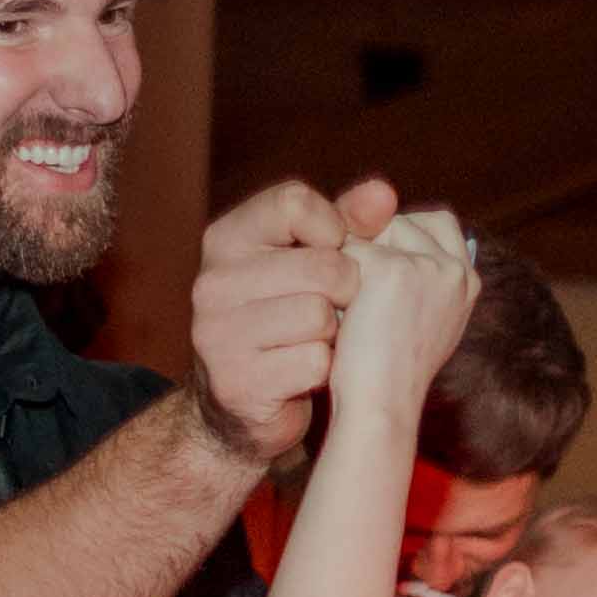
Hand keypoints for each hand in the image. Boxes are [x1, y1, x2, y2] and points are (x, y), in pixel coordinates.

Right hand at [182, 178, 385, 468]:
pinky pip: (315, 362)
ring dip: (334, 335)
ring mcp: (217, 334)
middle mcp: (211, 282)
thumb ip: (346, 223)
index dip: (333, 227)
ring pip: (320, 316)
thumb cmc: (287, 316)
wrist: (242, 403)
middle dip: (345, 290)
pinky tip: (304, 372)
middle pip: (323, 265)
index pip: (294, 203)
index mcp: (225, 240)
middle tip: (331, 308)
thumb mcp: (309, 260)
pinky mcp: (236, 382)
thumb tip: (384, 193)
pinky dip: (325, 371)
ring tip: (314, 341)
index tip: (333, 251)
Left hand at [332, 205, 480, 428]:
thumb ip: (417, 280)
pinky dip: (330, 277)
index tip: (373, 273)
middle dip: (368, 246)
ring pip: (370, 231)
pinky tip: (337, 311)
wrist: (380, 405)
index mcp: (467, 280)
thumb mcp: (417, 320)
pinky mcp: (392, 269)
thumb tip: (384, 236)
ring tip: (349, 308)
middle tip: (356, 296)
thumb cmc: (389, 372)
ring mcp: (426, 266)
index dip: (397, 237)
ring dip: (349, 261)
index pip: (435, 223)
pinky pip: (344, 249)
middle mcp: (454, 268)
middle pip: (397, 221)